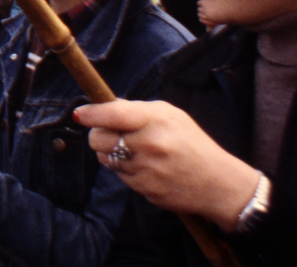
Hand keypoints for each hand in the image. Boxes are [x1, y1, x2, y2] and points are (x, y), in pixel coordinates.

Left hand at [76, 100, 261, 229]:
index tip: (79, 114)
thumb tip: (104, 106)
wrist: (217, 183)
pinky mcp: (144, 190)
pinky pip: (120, 176)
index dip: (91, 114)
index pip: (112, 114)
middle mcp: (149, 145)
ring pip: (105, 158)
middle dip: (98, 135)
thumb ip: (136, 109)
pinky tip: (146, 167)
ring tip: (134, 151)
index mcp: (155, 121)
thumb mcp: (170, 115)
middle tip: (111, 134)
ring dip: (111, 153)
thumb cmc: (191, 143)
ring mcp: (146, 169)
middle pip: (98, 139)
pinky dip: (125, 170)